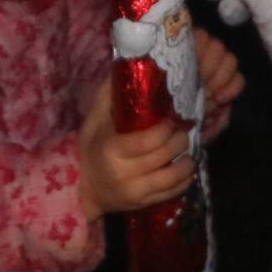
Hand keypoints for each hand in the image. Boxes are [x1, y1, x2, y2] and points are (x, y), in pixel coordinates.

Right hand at [79, 90, 194, 219]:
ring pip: (173, 177)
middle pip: (164, 155)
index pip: (149, 139)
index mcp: (112, 150)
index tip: (170, 120)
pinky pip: (172, 192)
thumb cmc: (91, 149)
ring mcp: (136, 192)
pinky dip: (185, 180)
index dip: (166, 128)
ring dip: (187, 162)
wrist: (83, 188)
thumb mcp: (93, 121)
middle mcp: (125, 173)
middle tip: (183, 131)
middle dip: (180, 141)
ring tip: (188, 151)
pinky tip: (185, 169)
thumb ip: (110, 96)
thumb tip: (127, 67)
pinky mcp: (144, 204)